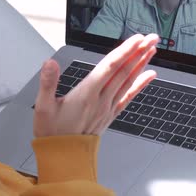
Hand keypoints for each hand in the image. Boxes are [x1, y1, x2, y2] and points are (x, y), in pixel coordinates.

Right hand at [33, 34, 158, 136]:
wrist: (64, 157)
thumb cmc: (52, 133)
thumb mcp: (43, 106)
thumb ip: (47, 82)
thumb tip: (50, 63)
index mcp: (86, 94)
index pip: (109, 67)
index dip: (124, 51)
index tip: (137, 39)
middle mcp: (101, 100)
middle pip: (123, 71)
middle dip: (138, 52)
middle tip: (151, 38)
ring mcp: (108, 107)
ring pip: (128, 81)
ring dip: (141, 63)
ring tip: (151, 49)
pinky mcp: (110, 114)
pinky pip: (129, 96)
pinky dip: (140, 84)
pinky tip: (150, 75)